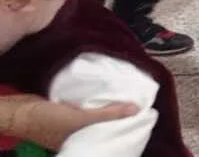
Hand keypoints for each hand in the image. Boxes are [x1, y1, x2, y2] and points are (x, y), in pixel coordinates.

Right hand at [0, 94, 139, 149]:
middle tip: (137, 105)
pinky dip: (93, 101)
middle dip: (117, 117)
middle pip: (102, 126)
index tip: (140, 120)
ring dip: (106, 107)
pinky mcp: (65, 111)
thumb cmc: (48, 121)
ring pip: (94, 115)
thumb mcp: (81, 119)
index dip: (122, 131)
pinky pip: (84, 106)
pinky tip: (104, 92)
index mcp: (82, 144)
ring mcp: (71, 124)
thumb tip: (136, 109)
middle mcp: (78, 136)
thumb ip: (107, 114)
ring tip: (125, 97)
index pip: (107, 139)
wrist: (20, 111)